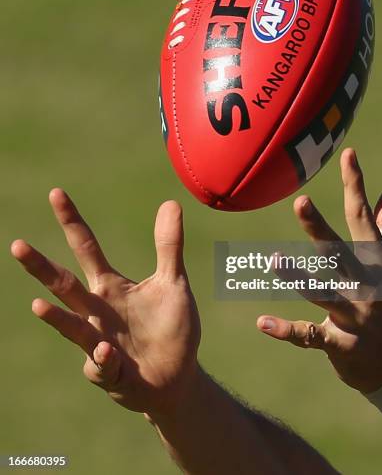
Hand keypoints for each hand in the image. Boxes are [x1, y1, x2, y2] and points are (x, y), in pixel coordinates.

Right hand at [11, 190, 200, 415]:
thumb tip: (171, 202)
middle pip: (64, 285)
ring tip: (36, 304)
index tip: (56, 193)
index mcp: (110, 286)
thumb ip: (169, 246)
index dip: (72, 221)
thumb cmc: (171, 327)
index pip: (86, 248)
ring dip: (54, 318)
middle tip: (17, 245)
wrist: (178, 375)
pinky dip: (103, 358)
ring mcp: (98, 341)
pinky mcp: (108, 371)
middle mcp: (97, 311)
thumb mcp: (173, 282)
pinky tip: (108, 350)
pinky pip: (101, 364)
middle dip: (40, 267)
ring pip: (71, 327)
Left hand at [257, 148, 381, 393]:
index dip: (357, 185)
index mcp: (379, 263)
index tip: (349, 154)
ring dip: (298, 278)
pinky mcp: (341, 344)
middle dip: (320, 228)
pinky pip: (310, 336)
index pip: (364, 218)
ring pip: (323, 293)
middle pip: (339, 253)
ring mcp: (354, 316)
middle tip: (300, 201)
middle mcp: (367, 286)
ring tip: (273, 261)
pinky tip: (262, 323)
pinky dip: (286, 331)